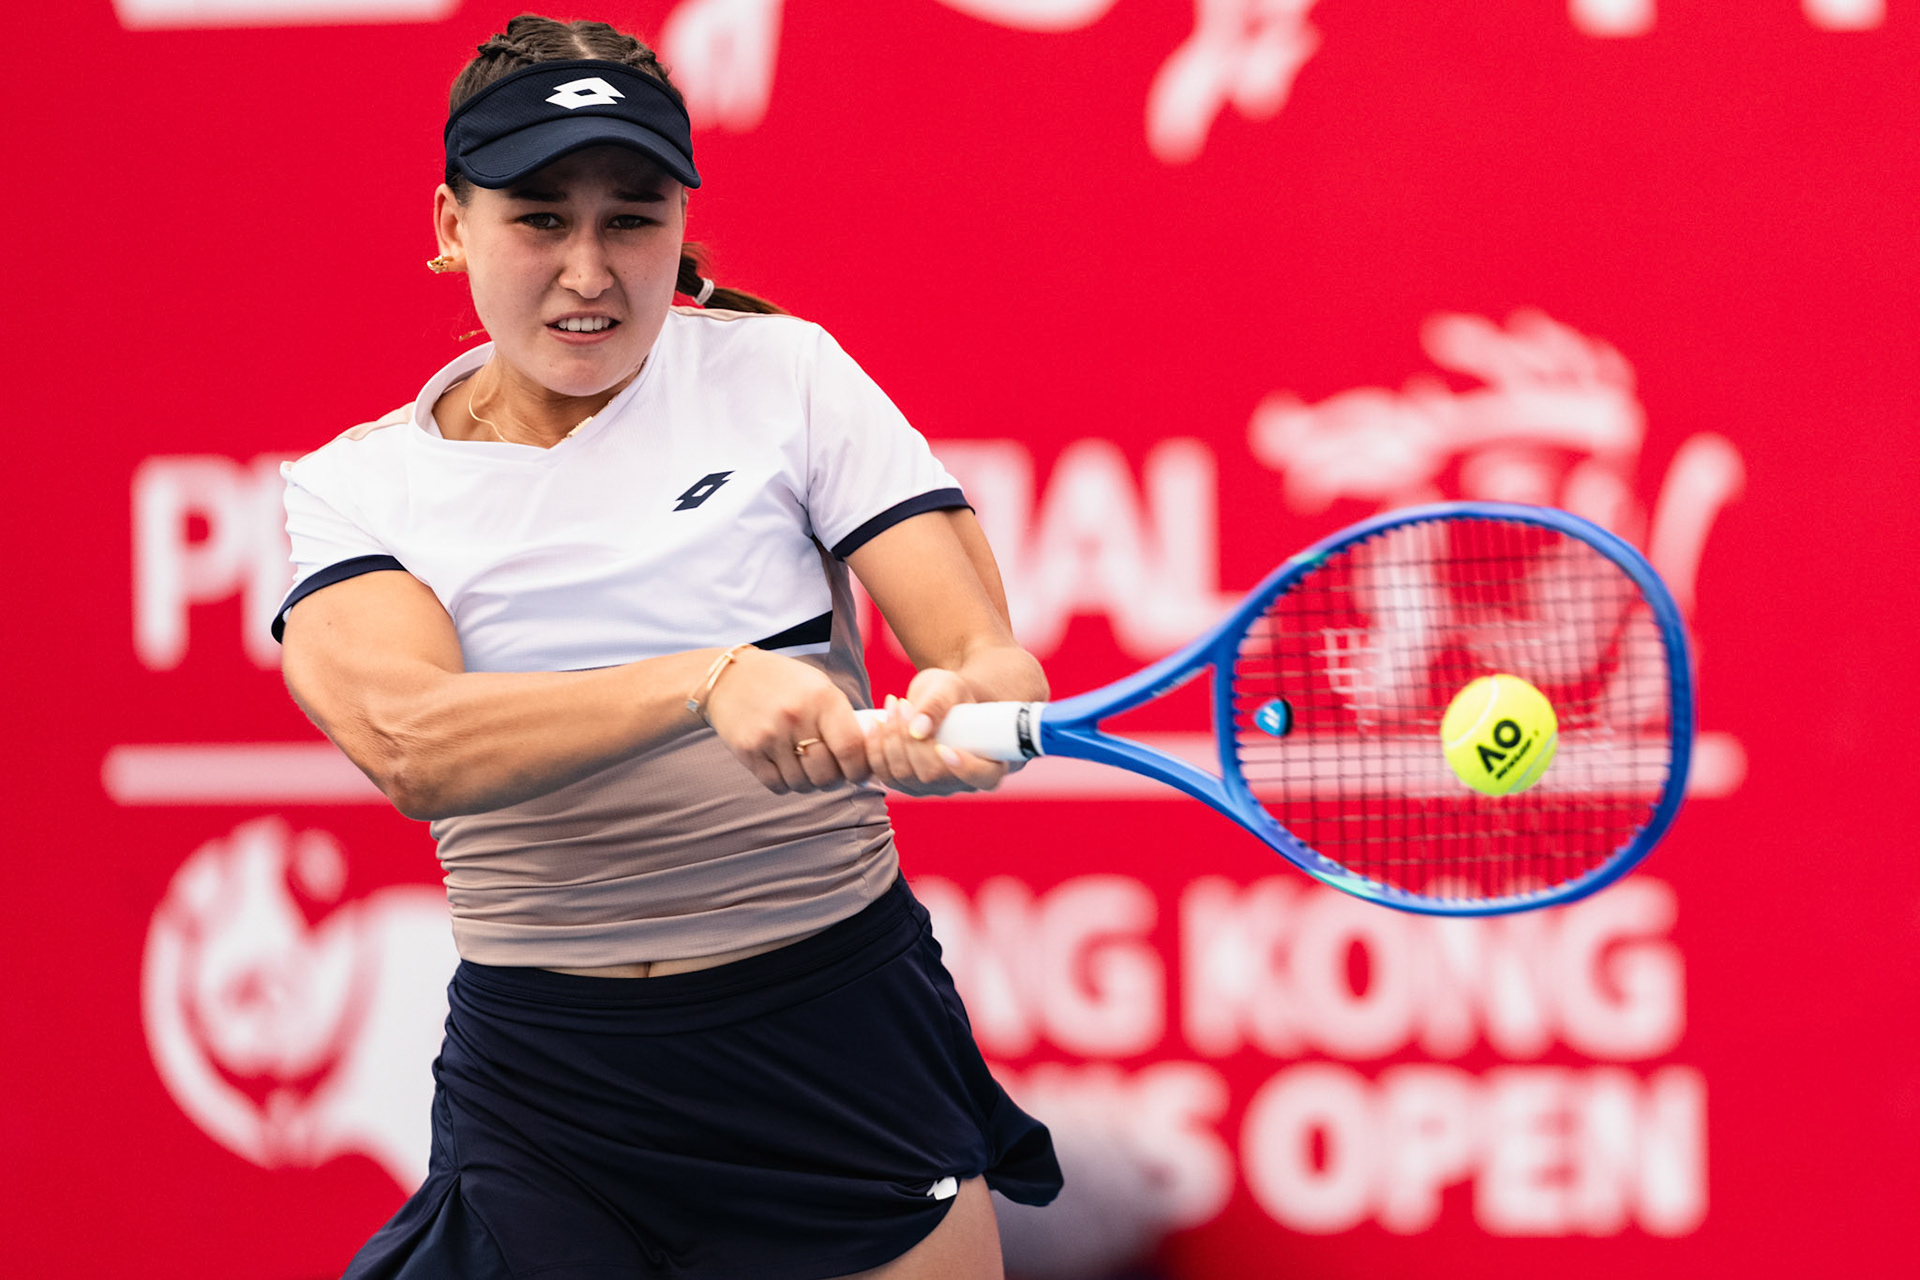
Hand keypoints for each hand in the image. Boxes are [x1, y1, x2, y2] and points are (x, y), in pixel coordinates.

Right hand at [701, 648, 871, 793]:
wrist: (730, 677)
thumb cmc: (786, 683)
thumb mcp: (820, 687)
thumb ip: (844, 718)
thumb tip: (871, 754)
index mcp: (822, 699)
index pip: (851, 749)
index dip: (860, 769)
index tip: (859, 773)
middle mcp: (796, 717)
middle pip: (827, 774)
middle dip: (834, 780)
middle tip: (831, 772)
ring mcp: (769, 735)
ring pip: (802, 784)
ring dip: (809, 783)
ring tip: (806, 766)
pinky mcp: (748, 751)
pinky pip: (777, 785)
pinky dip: (786, 783)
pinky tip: (786, 767)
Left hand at [864, 668, 1009, 795]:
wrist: (937, 699)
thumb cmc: (952, 693)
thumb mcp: (950, 688)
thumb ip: (939, 704)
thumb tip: (919, 729)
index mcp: (987, 761)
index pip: (984, 777)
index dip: (967, 769)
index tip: (946, 748)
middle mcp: (959, 782)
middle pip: (932, 775)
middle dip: (910, 740)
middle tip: (902, 704)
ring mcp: (931, 786)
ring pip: (904, 776)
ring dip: (890, 740)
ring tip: (891, 706)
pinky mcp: (906, 783)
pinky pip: (885, 775)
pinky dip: (875, 749)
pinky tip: (875, 723)